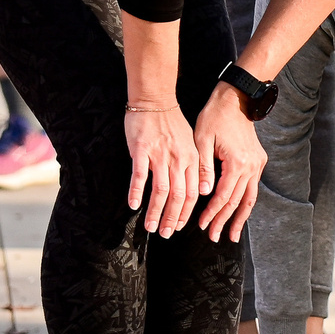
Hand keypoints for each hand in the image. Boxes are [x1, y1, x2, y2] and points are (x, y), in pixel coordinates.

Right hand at [123, 102, 201, 236]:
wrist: (155, 100)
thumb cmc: (171, 122)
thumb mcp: (191, 143)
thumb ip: (195, 166)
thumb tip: (201, 191)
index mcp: (191, 159)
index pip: (192, 193)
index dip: (187, 213)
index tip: (180, 226)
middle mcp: (178, 159)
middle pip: (178, 196)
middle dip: (172, 219)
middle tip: (165, 234)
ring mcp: (159, 155)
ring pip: (160, 191)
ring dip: (155, 212)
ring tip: (150, 227)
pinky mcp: (141, 150)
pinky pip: (139, 176)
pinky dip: (137, 192)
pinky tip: (134, 205)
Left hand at [192, 83, 265, 239]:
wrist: (236, 99)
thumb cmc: (214, 117)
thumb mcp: (202, 140)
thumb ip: (204, 169)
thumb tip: (204, 194)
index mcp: (236, 162)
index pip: (223, 196)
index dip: (212, 213)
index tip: (202, 225)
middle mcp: (251, 166)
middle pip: (237, 201)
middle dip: (224, 221)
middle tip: (214, 236)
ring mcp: (257, 164)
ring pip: (249, 198)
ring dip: (239, 217)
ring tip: (231, 234)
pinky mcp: (258, 160)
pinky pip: (252, 187)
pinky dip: (245, 202)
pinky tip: (239, 212)